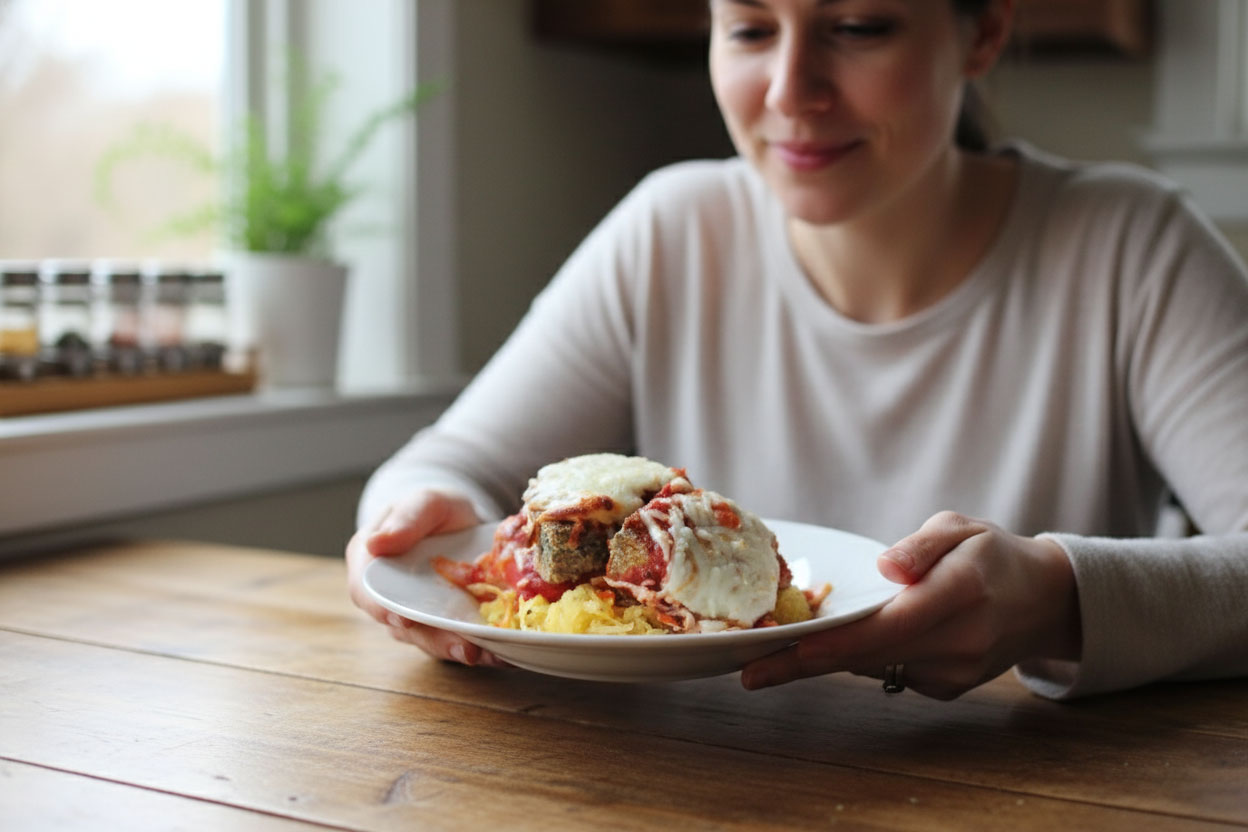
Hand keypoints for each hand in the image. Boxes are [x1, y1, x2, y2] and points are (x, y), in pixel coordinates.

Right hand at [346, 489, 508, 667]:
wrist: (463, 523)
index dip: (384, 609)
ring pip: (433, 641)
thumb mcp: (426, 503)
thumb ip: (406, 519)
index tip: (405, 621)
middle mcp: (388, 599)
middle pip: (404, 627)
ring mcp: (416, 617)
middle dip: (436, 641)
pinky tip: (502, 651)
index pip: (367, 592)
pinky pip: (458, 641)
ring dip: (461, 650)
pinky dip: (481, 648)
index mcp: (370, 566)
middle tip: (464, 648)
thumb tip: (375, 543)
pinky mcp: (444, 627)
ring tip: (489, 653)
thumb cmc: (437, 510)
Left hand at [740, 511, 1080, 698]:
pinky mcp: (949, 688)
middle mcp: (960, 641)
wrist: (1043, 600)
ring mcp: (956, 672)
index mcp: (961, 593)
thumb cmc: (991, 554)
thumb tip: (887, 568)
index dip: (838, 642)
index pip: (890, 626)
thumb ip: (921, 545)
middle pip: (871, 657)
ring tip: (775, 653)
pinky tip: (845, 639)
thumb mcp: (960, 527)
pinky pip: (892, 672)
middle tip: (751, 671)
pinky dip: (863, 657)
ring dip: (827, 660)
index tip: (793, 649)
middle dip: (807, 664)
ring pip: (876, 667)